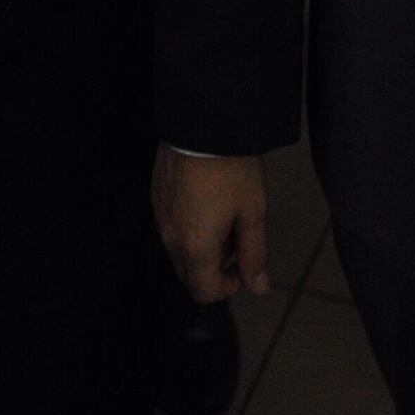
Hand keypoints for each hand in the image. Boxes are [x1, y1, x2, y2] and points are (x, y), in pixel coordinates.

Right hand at [152, 149, 271, 301]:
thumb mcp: (252, 212)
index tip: (245, 266)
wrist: (203, 123)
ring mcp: (159, 216)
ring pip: (177, 251)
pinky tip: (208, 201)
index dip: (229, 287)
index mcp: (195, 246)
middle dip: (214, 269)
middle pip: (188, 274)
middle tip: (238, 241)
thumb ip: (254, 254)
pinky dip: (188, 228)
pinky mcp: (156, 196)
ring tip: (225, 216)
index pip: (204, 291)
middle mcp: (170, 236)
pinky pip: (170, 227)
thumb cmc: (231, 167)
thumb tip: (259, 287)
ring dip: (201, 248)